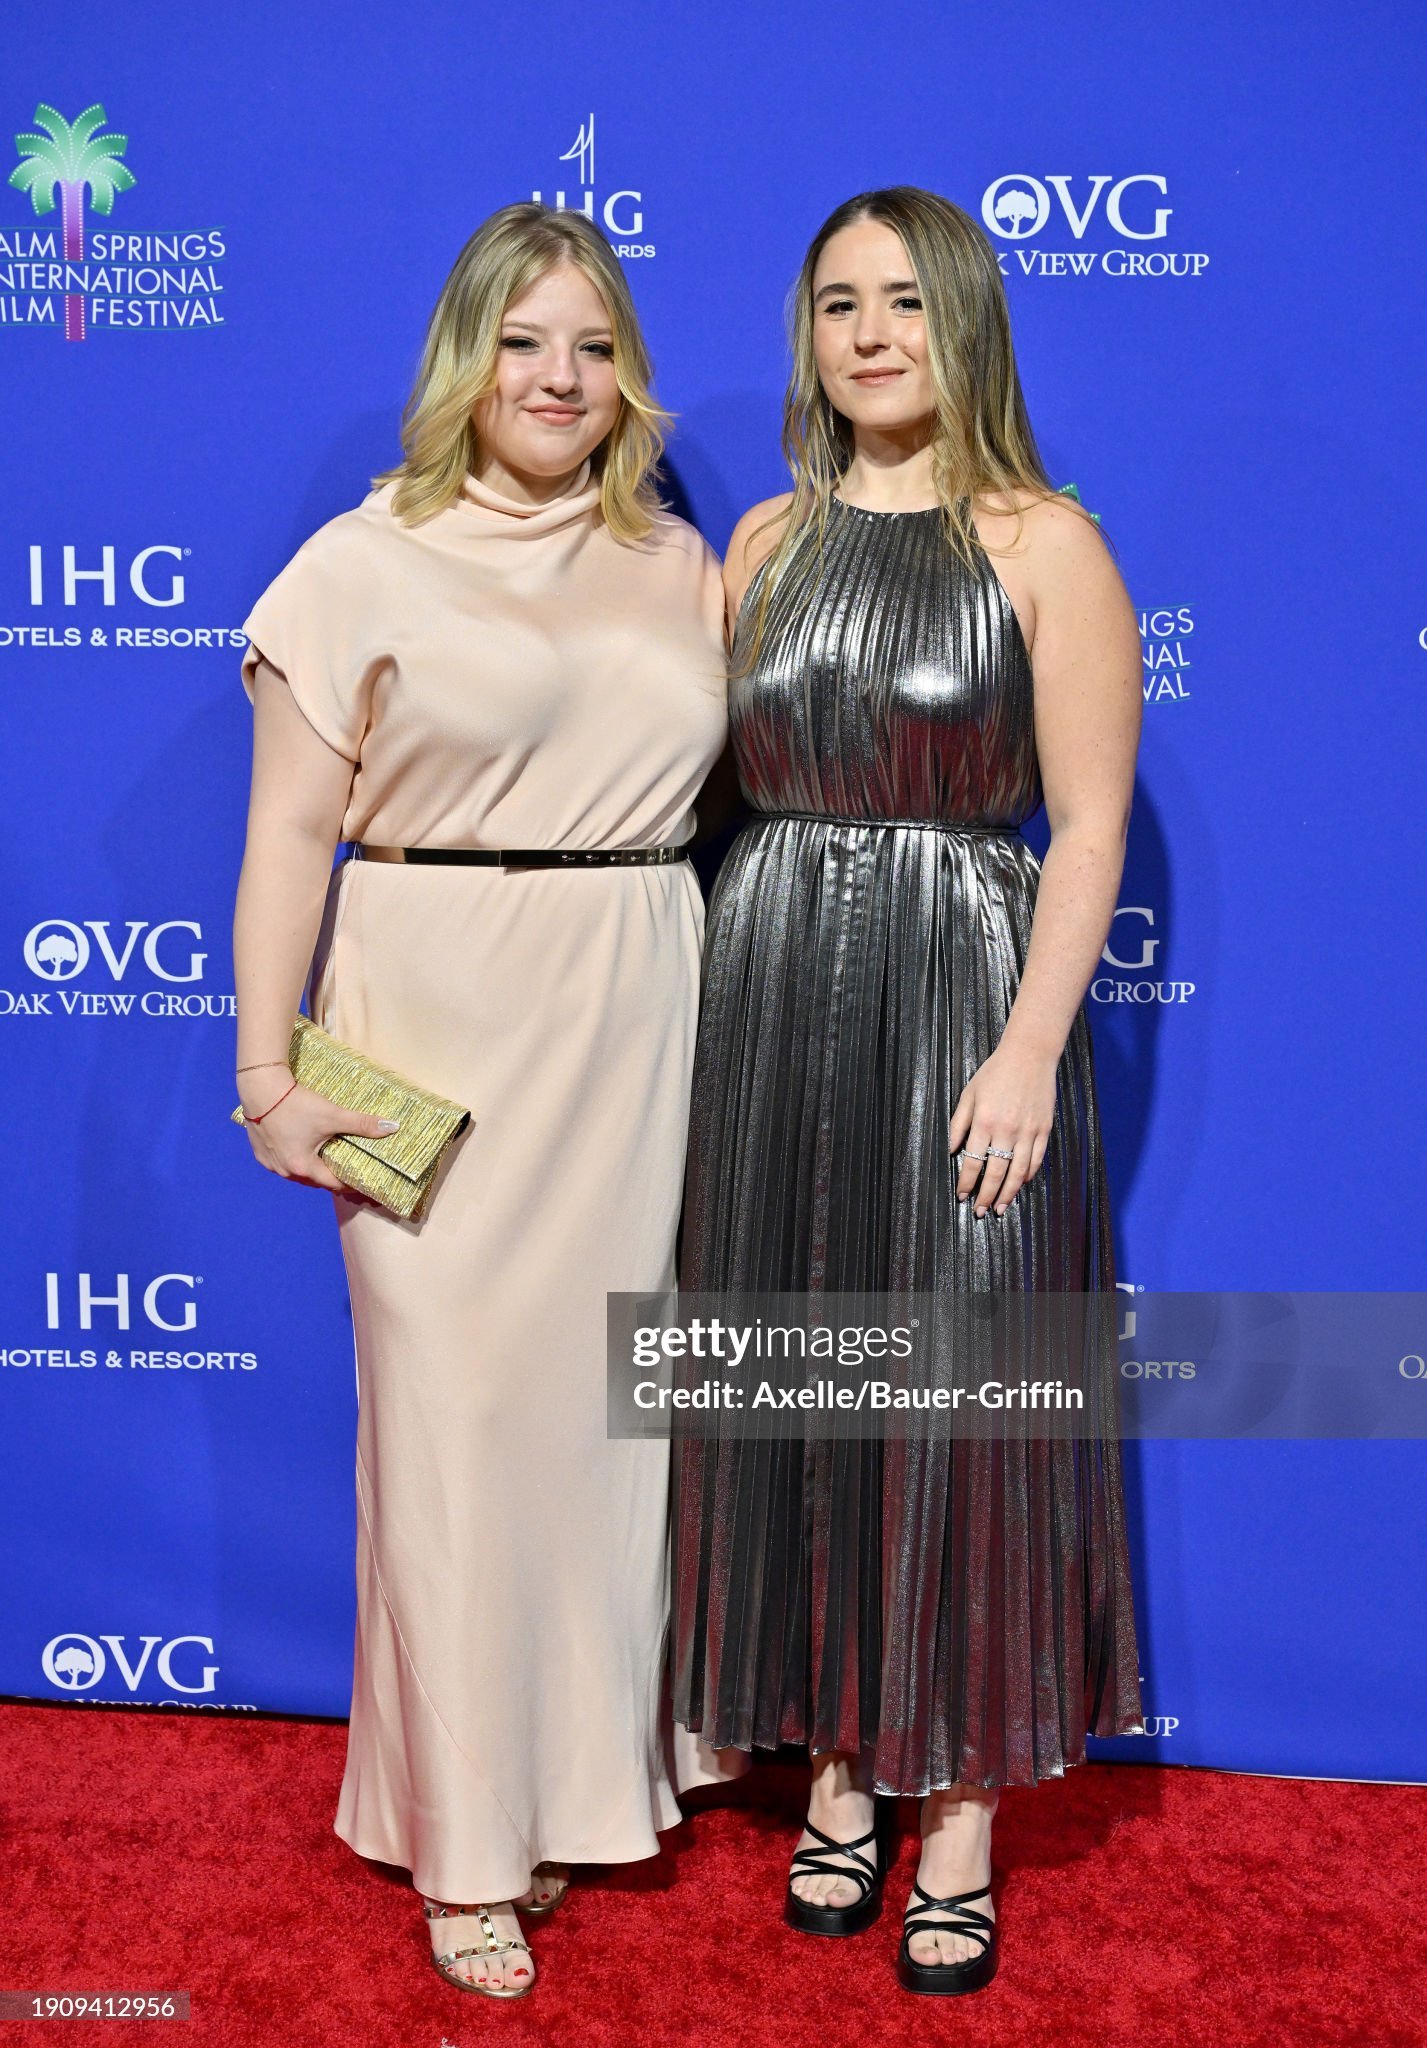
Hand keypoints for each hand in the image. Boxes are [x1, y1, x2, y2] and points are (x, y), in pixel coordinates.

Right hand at [238, 1075, 396, 1198]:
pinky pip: (281, 1162)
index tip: (363, 1180)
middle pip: (314, 1180)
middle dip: (331, 1176)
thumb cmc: (296, 1104)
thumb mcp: (333, 1114)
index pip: (333, 1184)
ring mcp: (269, 1162)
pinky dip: (294, 1158)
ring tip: (327, 1158)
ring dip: (312, 1168)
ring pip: (297, 1172)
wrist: (261, 1089)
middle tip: (347, 1168)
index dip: (350, 1183)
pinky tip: (301, 1148)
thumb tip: (392, 1127)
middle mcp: (284, 1170)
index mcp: (302, 1167)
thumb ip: (362, 1123)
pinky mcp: (259, 1151)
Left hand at [948, 1044, 1057, 1216]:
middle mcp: (1006, 1130)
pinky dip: (1028, 1176)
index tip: (962, 1195)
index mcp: (984, 1121)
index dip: (967, 1183)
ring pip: (1018, 1172)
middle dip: (986, 1195)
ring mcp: (1028, 1131)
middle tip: (980, 1212)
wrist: (1030, 1055)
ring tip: (1000, 1208)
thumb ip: (958, 1124)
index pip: (973, 1161)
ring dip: (1008, 1193)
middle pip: (995, 1172)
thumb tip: (951, 1150)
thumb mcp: (969, 1094)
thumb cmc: (995, 1072)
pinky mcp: (1044, 1129)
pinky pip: (1036, 1160)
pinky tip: (1020, 1185)